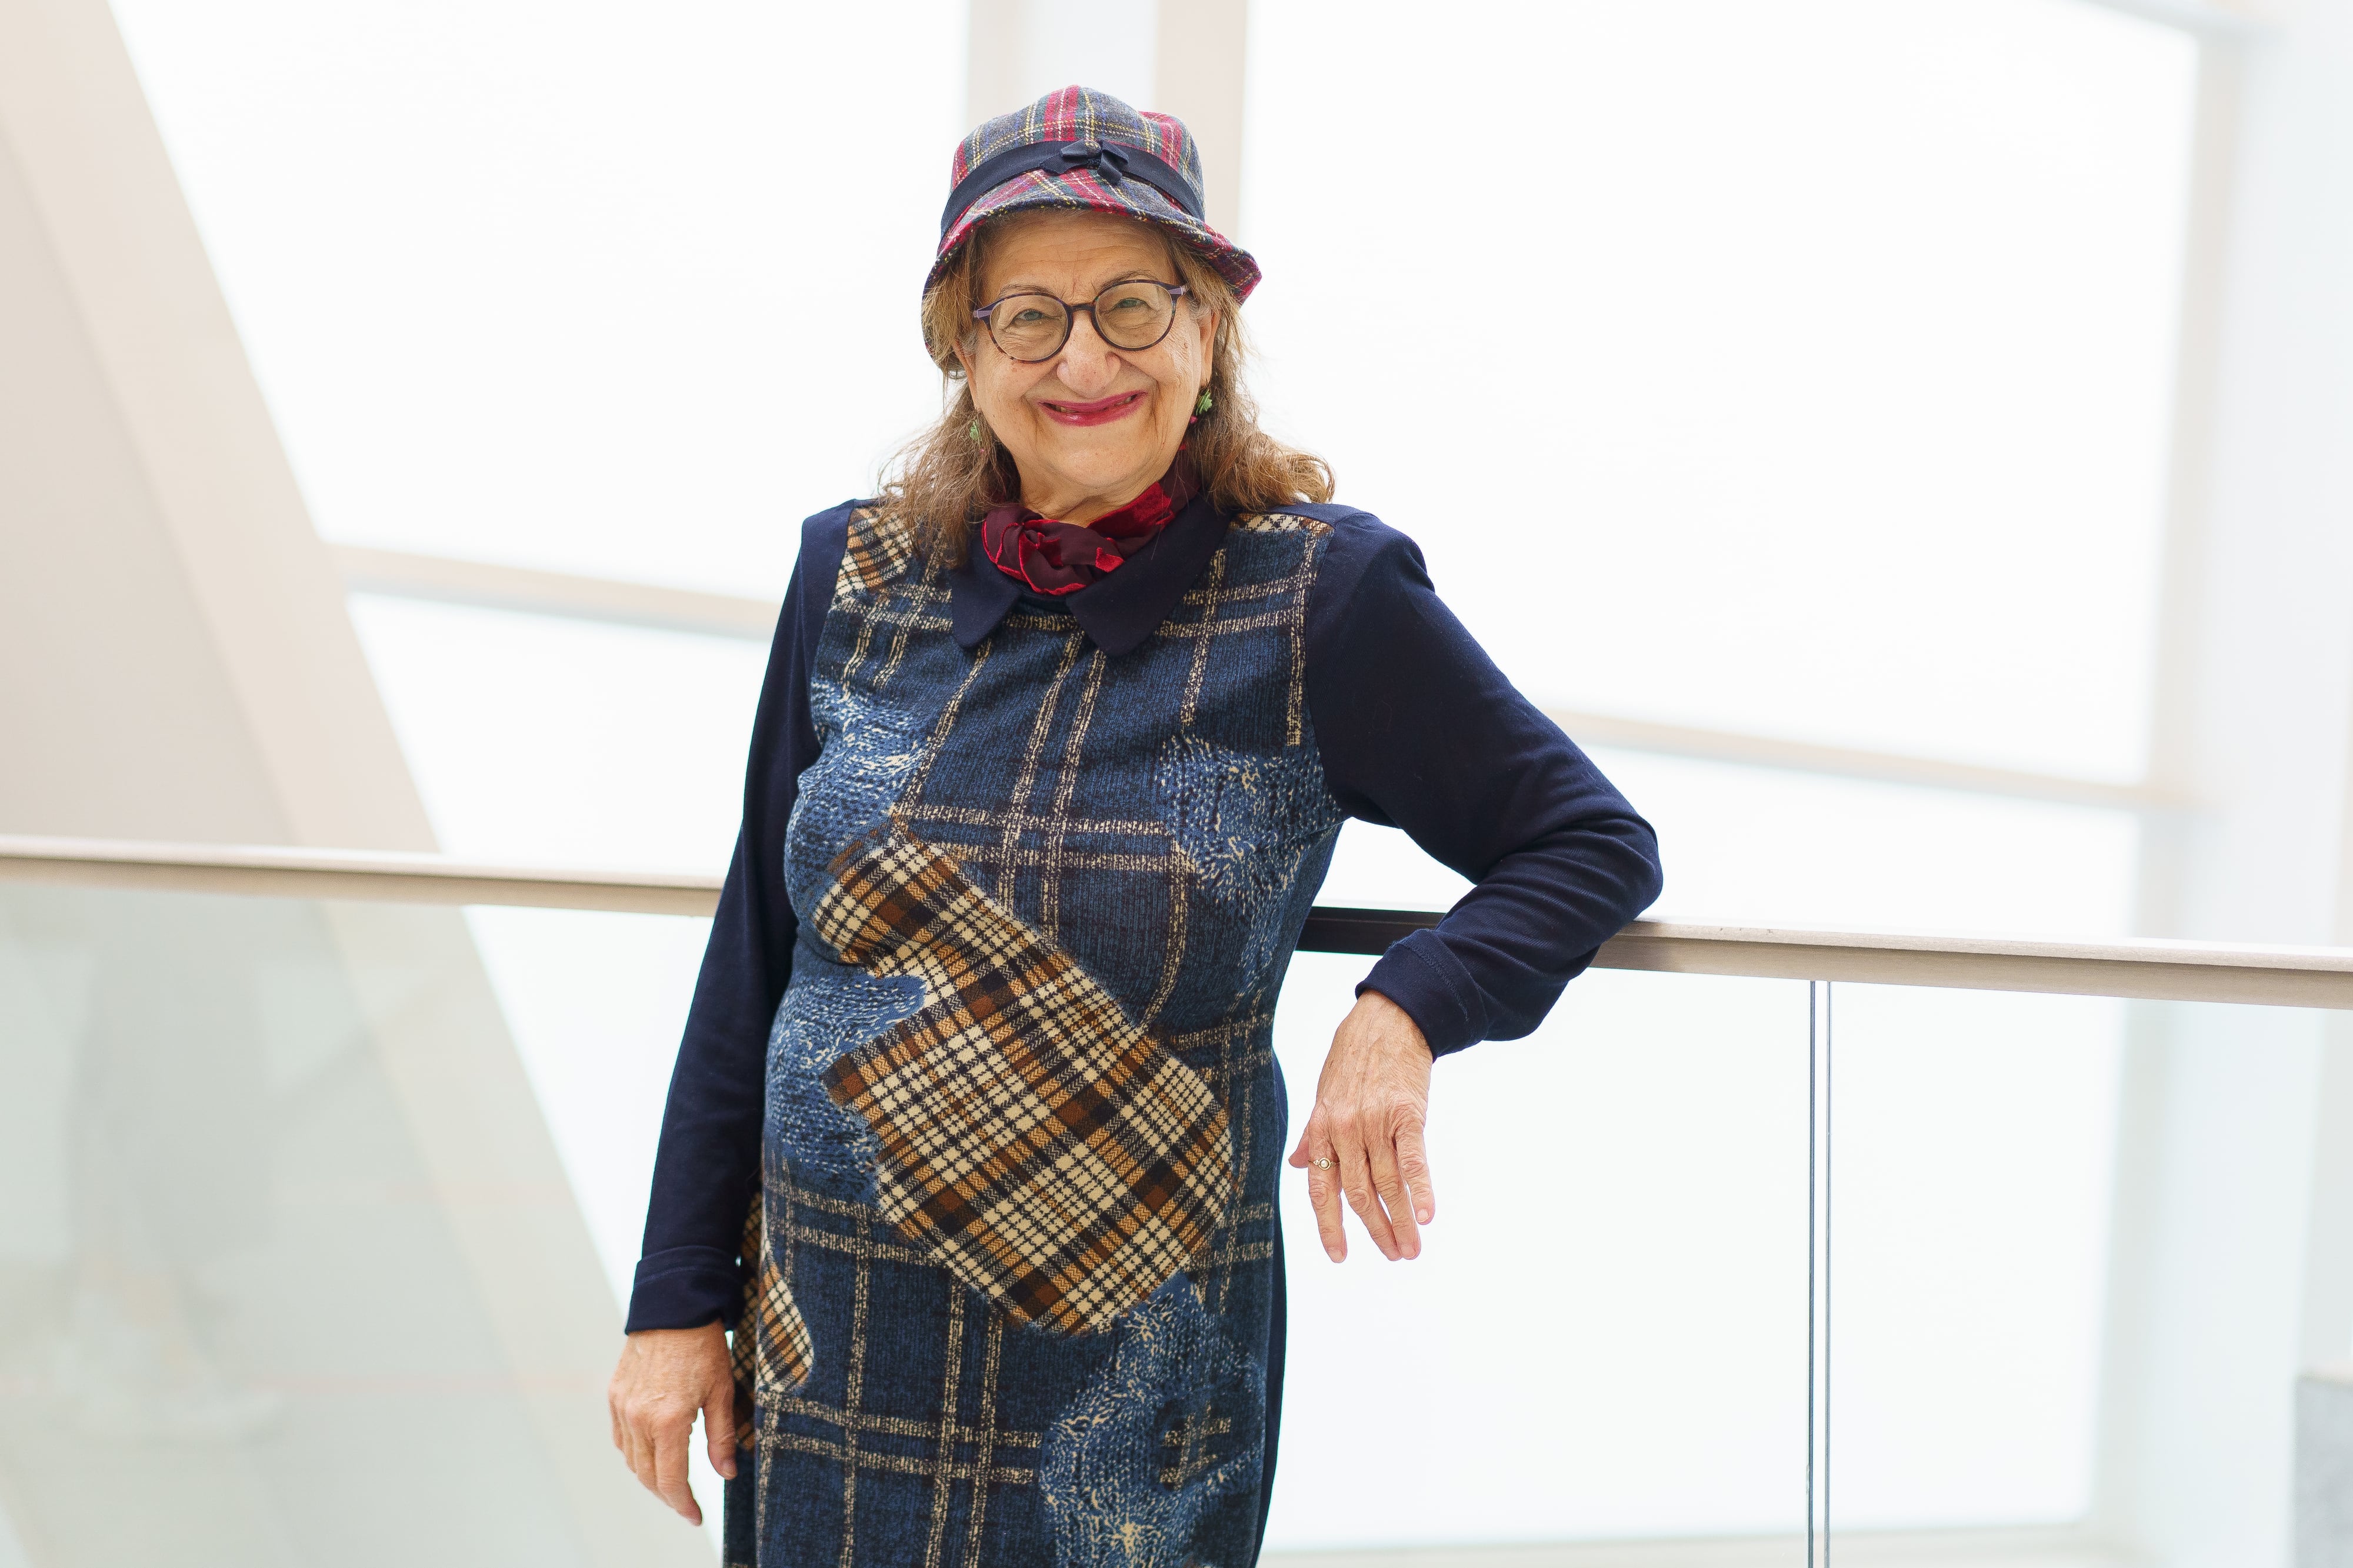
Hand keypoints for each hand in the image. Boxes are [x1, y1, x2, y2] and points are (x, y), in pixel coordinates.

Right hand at [608, 1323, 735, 1524]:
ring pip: (631, 1459)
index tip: (695, 1516)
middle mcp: (639, 1418)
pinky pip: (620, 1438)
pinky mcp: (614, 1395)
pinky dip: (635, 1453)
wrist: (673, 1305)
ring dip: (650, 1476)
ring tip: (672, 1482)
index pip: (670, 1479)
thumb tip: (726, 1473)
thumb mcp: (722, 1391)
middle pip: (647, 1476)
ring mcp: (622, 1407)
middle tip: (686, 1504)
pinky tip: (652, 1453)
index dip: (683, 1504)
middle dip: (667, 1495)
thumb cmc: (703, 1346)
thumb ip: (721, 1437)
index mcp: (668, 1420)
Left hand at [1286, 989, 1435, 1261]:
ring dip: (1399, 1221)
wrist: (1388, 1021)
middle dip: (1374, 1230)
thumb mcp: (1323, 1094)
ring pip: (1386, 1183)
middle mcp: (1345, 1129)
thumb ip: (1313, 1134)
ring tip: (1411, 1248)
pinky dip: (1420, 1190)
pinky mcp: (1407, 1113)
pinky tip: (1426, 1217)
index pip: (1321, 1188)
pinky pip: (1413, 1159)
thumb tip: (1297, 1165)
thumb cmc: (1354, 1058)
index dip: (1329, 1225)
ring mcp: (1376, 1121)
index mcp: (1322, 1127)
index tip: (1339, 1256)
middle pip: (1358, 1193)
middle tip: (1393, 1255)